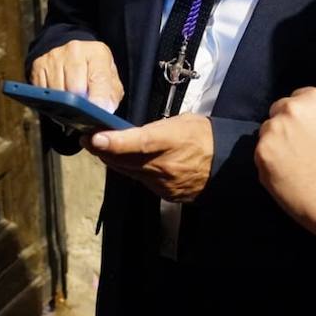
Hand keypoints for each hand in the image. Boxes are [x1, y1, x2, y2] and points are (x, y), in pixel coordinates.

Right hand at [29, 40, 123, 112]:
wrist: (72, 55)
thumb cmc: (93, 70)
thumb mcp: (110, 79)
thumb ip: (111, 96)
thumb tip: (104, 110)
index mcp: (97, 53)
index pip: (99, 79)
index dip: (98, 99)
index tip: (98, 113)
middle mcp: (75, 50)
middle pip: (75, 88)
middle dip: (80, 105)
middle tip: (83, 111)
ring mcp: (54, 56)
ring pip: (58, 92)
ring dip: (64, 104)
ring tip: (71, 104)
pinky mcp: (39, 64)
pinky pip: (42, 91)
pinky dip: (50, 100)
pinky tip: (58, 98)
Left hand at [84, 114, 212, 202]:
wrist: (226, 163)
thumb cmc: (203, 136)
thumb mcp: (179, 121)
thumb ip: (151, 129)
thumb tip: (127, 133)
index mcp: (170, 141)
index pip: (138, 143)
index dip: (114, 142)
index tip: (94, 138)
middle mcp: (165, 165)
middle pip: (124, 160)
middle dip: (102, 149)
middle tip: (88, 138)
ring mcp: (163, 183)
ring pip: (128, 172)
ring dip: (114, 160)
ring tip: (103, 147)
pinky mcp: (164, 194)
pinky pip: (140, 181)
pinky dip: (132, 171)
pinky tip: (129, 161)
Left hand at [256, 88, 315, 238]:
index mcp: (314, 98)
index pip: (300, 97)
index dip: (306, 116)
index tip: (311, 131)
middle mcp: (289, 109)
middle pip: (280, 111)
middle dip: (288, 124)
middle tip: (302, 146)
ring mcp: (272, 132)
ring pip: (268, 131)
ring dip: (277, 141)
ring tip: (295, 162)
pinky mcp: (261, 154)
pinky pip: (262, 152)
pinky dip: (271, 161)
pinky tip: (287, 173)